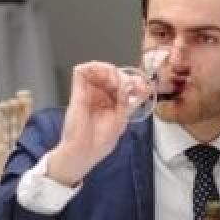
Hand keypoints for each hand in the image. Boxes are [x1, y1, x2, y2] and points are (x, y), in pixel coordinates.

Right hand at [46, 62, 135, 185]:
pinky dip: (95, 68)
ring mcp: (88, 92)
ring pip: (98, 70)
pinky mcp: (77, 91)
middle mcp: (99, 96)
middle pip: (111, 75)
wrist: (83, 151)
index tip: (143, 86)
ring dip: (110, 70)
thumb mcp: (121, 119)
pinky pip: (82, 71)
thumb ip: (128, 100)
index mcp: (111, 104)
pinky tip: (106, 76)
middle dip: (124, 76)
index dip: (133, 81)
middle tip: (131, 85)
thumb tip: (137, 85)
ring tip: (118, 81)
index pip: (122, 85)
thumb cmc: (100, 141)